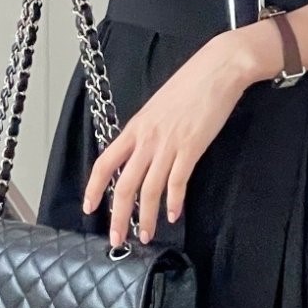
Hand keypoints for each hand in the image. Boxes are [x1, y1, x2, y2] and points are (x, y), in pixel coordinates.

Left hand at [82, 24, 281, 245]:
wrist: (218, 69)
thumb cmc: (191, 84)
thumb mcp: (158, 108)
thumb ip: (147, 132)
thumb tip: (143, 152)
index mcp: (135, 128)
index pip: (104, 163)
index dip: (94, 188)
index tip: (90, 208)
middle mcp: (146, 139)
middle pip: (124, 185)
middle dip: (118, 216)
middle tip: (117, 239)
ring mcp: (168, 144)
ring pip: (149, 189)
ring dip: (146, 217)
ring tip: (145, 235)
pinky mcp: (191, 147)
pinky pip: (177, 181)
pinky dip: (174, 201)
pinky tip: (173, 214)